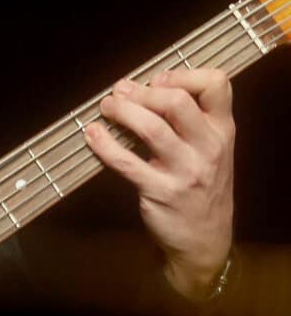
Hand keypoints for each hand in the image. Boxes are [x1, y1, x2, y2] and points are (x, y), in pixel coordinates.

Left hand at [84, 68, 234, 300]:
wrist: (204, 241)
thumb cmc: (200, 185)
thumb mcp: (210, 149)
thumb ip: (187, 117)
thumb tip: (138, 86)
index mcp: (222, 130)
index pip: (216, 84)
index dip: (182, 74)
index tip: (156, 82)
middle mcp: (209, 147)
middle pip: (176, 102)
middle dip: (142, 92)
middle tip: (120, 93)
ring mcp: (186, 171)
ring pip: (151, 128)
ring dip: (121, 111)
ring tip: (106, 107)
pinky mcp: (160, 191)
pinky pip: (126, 162)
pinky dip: (104, 144)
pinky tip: (92, 134)